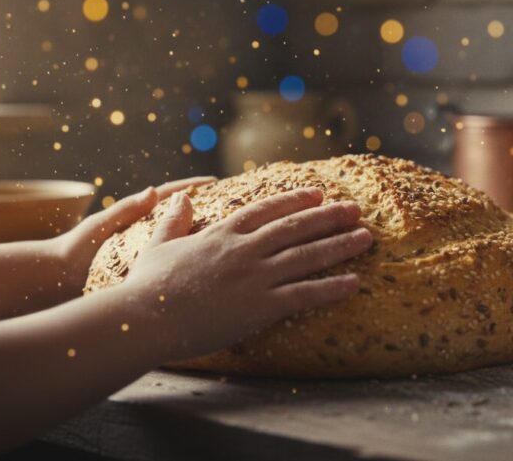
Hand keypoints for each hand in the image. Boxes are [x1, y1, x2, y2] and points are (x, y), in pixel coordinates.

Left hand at [50, 176, 216, 289]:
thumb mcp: (100, 227)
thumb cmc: (74, 250)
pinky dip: (189, 260)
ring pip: (180, 241)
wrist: (55, 281)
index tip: (216, 180)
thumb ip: (126, 209)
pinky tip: (208, 267)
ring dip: (201, 235)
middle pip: (181, 217)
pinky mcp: (144, 271)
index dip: (192, 187)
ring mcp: (145, 252)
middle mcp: (144, 233)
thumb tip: (152, 190)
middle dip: (205, 208)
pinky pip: (172, 262)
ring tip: (229, 236)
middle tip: (233, 205)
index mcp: (135, 216)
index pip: (169, 196)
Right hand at [125, 187, 372, 360]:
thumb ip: (174, 220)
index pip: (267, 210)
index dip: (295, 200)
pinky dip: (332, 288)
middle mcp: (245, 249)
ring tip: (366, 238)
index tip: (318, 194)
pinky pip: (305, 294)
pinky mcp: (261, 305)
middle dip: (329, 217)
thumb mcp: (158, 245)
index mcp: (222, 233)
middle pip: (296, 227)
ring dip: (340, 246)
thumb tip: (180, 197)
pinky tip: (354, 283)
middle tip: (355, 210)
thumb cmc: (147, 286)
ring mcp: (256, 276)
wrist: (146, 318)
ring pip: (307, 256)